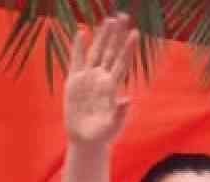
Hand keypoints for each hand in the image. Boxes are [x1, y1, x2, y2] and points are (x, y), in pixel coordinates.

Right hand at [64, 15, 138, 144]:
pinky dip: (78, 46)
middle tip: (122, 16)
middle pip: (111, 51)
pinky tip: (82, 32)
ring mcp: (88, 77)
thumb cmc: (103, 133)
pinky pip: (77, 59)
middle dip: (116, 35)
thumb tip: (128, 99)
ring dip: (102, 36)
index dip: (128, 48)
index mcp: (112, 86)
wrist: (86, 138)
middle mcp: (102, 78)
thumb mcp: (114, 124)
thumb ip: (121, 112)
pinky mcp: (74, 80)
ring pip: (96, 51)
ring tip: (108, 20)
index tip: (135, 33)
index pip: (122, 62)